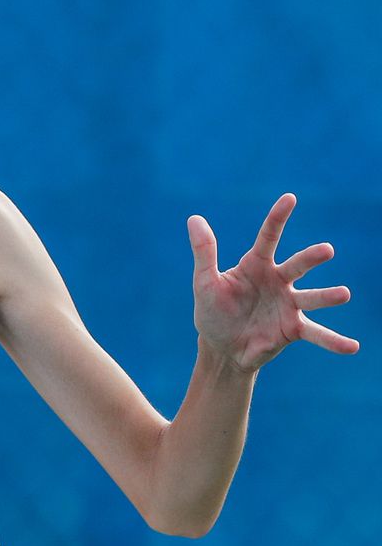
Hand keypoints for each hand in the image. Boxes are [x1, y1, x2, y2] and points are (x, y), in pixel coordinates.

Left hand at [188, 193, 357, 373]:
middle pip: (297, 266)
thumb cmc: (213, 311)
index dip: (277, 218)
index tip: (290, 198)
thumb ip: (204, 252)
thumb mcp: (205, 282)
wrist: (221, 347)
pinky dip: (334, 341)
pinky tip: (353, 347)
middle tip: (326, 250)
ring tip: (344, 294)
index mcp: (256, 265)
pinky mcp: (293, 329)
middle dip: (311, 258)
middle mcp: (278, 281)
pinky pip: (316, 334)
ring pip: (311, 298)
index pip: (268, 237)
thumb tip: (194, 218)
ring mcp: (289, 305)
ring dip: (327, 296)